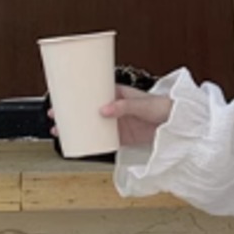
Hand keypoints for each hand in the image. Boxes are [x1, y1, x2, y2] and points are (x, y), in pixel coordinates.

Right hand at [49, 86, 171, 148]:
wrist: (179, 124)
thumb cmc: (165, 107)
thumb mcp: (143, 104)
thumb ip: (124, 106)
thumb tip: (103, 110)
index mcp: (119, 94)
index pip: (94, 91)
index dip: (77, 93)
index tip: (61, 96)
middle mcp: (116, 108)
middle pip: (88, 108)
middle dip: (70, 111)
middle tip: (54, 115)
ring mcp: (118, 123)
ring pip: (92, 124)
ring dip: (77, 127)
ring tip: (60, 130)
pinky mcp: (123, 137)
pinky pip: (103, 140)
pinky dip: (91, 142)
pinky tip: (79, 143)